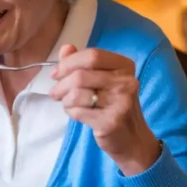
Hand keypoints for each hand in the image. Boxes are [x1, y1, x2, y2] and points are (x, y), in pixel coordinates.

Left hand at [48, 45, 160, 175]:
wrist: (131, 139)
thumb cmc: (112, 105)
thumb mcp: (101, 80)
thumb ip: (83, 63)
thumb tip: (66, 48)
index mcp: (124, 66)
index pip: (92, 55)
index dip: (69, 63)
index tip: (56, 73)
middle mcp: (126, 82)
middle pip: (81, 75)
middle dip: (61, 84)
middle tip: (54, 92)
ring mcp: (121, 102)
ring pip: (77, 94)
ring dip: (65, 100)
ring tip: (67, 104)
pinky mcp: (111, 121)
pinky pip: (78, 111)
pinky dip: (71, 112)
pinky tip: (76, 113)